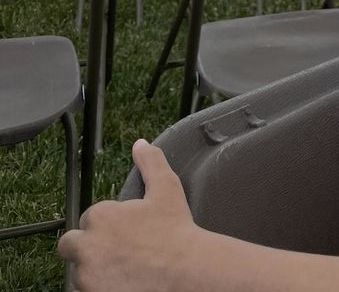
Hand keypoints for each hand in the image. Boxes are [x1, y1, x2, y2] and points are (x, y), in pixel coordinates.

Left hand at [59, 139, 203, 291]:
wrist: (185, 271)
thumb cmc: (175, 231)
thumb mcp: (166, 188)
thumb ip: (150, 162)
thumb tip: (141, 145)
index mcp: (100, 216)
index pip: (88, 219)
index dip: (106, 224)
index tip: (123, 232)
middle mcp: (87, 246)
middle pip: (69, 245)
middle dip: (84, 247)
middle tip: (112, 252)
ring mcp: (86, 276)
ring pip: (78, 271)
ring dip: (92, 270)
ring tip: (121, 269)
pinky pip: (85, 291)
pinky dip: (99, 287)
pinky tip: (121, 282)